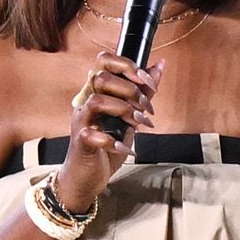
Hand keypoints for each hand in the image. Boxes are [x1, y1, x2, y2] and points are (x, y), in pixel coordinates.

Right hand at [52, 48, 154, 218]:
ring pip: (97, 100)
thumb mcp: (129, 117)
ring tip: (137, 125)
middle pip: (101, 77)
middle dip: (131, 91)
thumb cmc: (105, 146)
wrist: (86, 178)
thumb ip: (142, 92)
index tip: (145, 80)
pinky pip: (95, 134)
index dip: (126, 65)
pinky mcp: (81, 141)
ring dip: (124, 110)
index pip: (104, 61)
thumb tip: (159, 66)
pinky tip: (126, 148)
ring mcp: (82, 121)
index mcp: (97, 92)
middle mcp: (86, 102)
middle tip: (145, 110)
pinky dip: (115, 141)